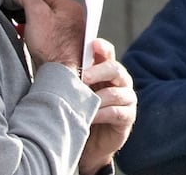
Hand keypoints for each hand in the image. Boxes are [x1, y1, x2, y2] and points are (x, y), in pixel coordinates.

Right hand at [13, 0, 84, 73]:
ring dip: (32, 26)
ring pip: (45, 22)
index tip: (18, 6)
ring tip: (25, 34)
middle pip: (44, 8)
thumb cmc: (52, 46)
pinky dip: (38, 37)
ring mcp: (71, 33)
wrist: (60, 74)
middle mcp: (74, 18)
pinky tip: (31, 42)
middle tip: (22, 22)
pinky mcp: (65, 46)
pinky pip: (48, 35)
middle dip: (29, 14)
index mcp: (70, 6)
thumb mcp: (36, 14)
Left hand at [78, 38, 136, 174]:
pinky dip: (101, 114)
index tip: (93, 43)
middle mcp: (120, 81)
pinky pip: (116, 112)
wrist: (86, 142)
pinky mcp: (128, 117)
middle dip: (98, 72)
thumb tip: (57, 62)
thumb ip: (72, 76)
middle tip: (83, 78)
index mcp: (106, 70)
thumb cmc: (78, 111)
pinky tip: (90, 117)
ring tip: (82, 104)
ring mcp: (127, 98)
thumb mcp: (74, 91)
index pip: (107, 53)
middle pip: (115, 69)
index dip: (102, 47)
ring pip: (115, 93)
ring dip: (97, 98)